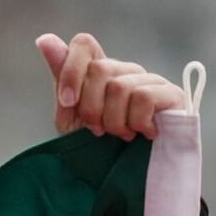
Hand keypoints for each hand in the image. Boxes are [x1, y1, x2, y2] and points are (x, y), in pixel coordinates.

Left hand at [35, 32, 183, 140]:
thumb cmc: (97, 145)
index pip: (84, 44)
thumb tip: (45, 39)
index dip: (71, 71)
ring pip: (119, 87)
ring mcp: (149, 79)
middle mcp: (125, 70)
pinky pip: (143, 96)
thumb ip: (62, 78)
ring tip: (121, 135)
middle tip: (98, 130)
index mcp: (100, 72)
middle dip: (91, 108)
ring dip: (114, 121)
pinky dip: (136, 121)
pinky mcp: (171, 94)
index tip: (67, 103)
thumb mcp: (70, 115)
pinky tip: (141, 133)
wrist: (125, 176)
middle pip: (99, 69)